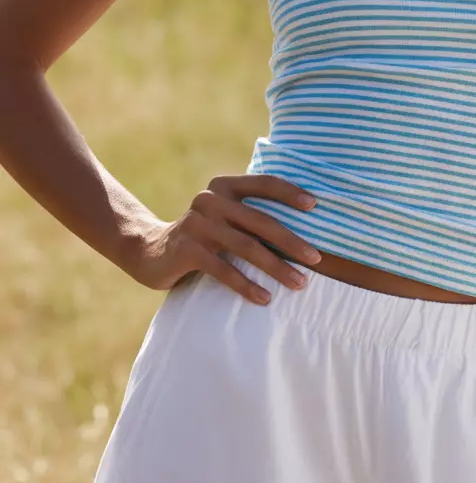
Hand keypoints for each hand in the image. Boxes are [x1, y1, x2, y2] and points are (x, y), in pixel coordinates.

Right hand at [126, 173, 322, 303]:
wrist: (150, 251)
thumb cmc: (203, 235)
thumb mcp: (224, 216)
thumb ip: (250, 213)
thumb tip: (306, 226)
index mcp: (223, 186)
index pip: (263, 183)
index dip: (290, 193)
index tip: (315, 206)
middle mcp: (210, 199)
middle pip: (260, 221)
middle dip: (292, 241)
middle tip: (317, 259)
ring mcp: (197, 224)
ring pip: (246, 247)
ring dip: (276, 267)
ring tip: (299, 283)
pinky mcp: (187, 250)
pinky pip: (223, 270)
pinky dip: (246, 286)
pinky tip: (265, 299)